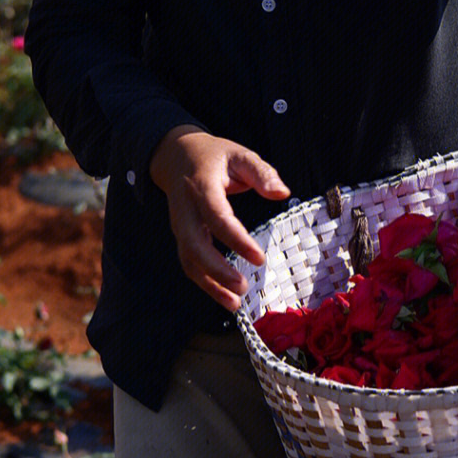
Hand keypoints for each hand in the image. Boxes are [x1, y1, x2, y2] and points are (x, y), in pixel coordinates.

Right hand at [150, 126, 288, 310]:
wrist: (175, 155)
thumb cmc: (213, 156)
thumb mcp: (240, 154)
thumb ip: (262, 173)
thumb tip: (282, 193)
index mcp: (201, 185)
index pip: (217, 216)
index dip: (236, 240)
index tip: (258, 258)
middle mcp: (185, 209)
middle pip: (194, 244)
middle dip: (217, 269)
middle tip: (243, 286)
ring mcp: (180, 224)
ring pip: (188, 259)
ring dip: (209, 284)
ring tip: (235, 303)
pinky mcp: (182, 236)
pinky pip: (189, 263)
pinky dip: (205, 283)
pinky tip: (226, 297)